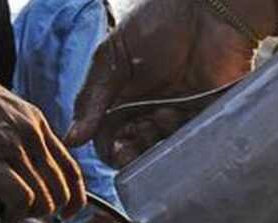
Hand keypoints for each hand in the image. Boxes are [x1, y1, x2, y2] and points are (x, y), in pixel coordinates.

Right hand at [0, 34, 84, 219]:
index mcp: (33, 120)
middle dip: (45, 210)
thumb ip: (10, 137)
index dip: (73, 197)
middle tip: (23, 212)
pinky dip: (14, 213)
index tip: (67, 211)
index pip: (70, 168)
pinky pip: (20, 198)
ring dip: (27, 214)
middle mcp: (29, 132)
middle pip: (60, 189)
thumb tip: (10, 170)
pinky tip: (0, 211)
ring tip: (6, 211)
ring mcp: (11, 145)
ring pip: (43, 198)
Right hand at [66, 0, 275, 165]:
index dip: (111, 151)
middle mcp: (149, 112)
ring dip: (158, 141)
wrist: (205, 10)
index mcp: (122, 100)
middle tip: (137, 139)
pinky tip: (177, 114)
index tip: (115, 151)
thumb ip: (92, 99)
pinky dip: (184, 138)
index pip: (110, 140)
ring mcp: (178, 115)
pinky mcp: (206, 115)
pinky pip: (194, 141)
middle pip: (137, 150)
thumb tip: (71, 140)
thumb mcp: (113, 59)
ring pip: (163, 150)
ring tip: (161, 115)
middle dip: (134, 152)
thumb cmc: (155, 24)